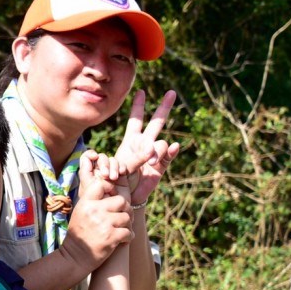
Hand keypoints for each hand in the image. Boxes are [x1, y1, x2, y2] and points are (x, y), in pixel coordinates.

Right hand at [57, 151, 132, 270]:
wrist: (75, 257)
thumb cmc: (79, 234)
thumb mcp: (80, 212)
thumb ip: (92, 201)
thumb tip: (109, 189)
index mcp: (86, 203)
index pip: (102, 185)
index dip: (111, 188)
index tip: (113, 197)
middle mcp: (94, 211)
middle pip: (121, 201)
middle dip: (125, 209)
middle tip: (124, 216)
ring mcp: (103, 224)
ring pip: (127, 217)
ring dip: (128, 224)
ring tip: (123, 229)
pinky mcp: (111, 237)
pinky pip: (128, 232)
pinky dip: (128, 236)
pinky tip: (124, 239)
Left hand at [112, 90, 179, 204]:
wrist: (123, 197)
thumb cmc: (116, 181)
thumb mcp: (119, 165)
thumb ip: (135, 155)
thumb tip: (148, 148)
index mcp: (130, 141)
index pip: (136, 120)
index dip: (138, 106)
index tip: (141, 92)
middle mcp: (144, 144)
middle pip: (156, 122)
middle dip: (164, 108)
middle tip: (172, 93)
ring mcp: (154, 155)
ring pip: (161, 142)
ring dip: (157, 148)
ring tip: (150, 160)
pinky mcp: (160, 166)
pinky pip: (168, 156)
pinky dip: (171, 151)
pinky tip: (175, 147)